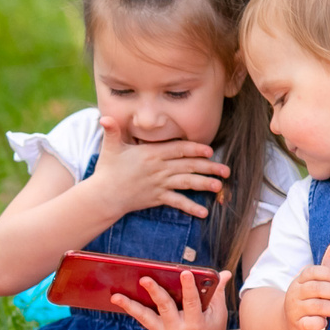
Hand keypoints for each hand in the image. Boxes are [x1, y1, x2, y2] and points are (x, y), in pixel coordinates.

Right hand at [84, 116, 227, 219]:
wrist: (104, 195)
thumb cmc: (108, 170)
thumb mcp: (110, 147)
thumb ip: (112, 131)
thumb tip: (105, 118)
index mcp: (150, 154)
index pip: (177, 149)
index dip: (195, 149)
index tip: (209, 150)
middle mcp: (158, 169)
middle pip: (187, 166)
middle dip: (208, 167)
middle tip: (226, 170)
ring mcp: (159, 184)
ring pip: (186, 183)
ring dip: (204, 184)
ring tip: (219, 186)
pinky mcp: (157, 198)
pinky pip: (177, 202)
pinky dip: (190, 207)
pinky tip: (204, 212)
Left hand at [110, 270, 228, 329]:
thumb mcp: (218, 313)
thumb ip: (218, 292)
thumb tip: (225, 272)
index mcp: (196, 323)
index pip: (192, 302)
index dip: (189, 287)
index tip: (184, 272)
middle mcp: (178, 329)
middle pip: (165, 307)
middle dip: (155, 292)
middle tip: (144, 278)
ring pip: (146, 317)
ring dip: (130, 306)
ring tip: (116, 296)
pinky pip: (143, 320)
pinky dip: (132, 309)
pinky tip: (119, 299)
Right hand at [283, 264, 329, 329]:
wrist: (293, 326)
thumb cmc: (310, 304)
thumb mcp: (312, 290)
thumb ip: (323, 282)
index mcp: (298, 281)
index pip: (312, 272)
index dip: (329, 274)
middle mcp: (294, 294)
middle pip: (316, 288)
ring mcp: (295, 310)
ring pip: (317, 306)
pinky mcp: (299, 326)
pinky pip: (314, 322)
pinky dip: (323, 322)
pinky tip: (326, 322)